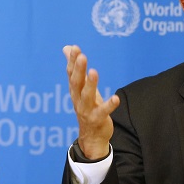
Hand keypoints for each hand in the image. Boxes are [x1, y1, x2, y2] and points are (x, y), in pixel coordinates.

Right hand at [63, 45, 119, 159]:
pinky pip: (103, 112)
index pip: (71, 74)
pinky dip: (109, 105)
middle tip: (81, 56)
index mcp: (74, 90)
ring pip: (87, 96)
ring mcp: (86, 110)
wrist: (91, 136)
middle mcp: (78, 99)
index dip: (72, 61)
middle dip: (78, 70)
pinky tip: (116, 98)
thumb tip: (67, 48)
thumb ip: (76, 67)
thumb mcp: (81, 87)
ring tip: (94, 72)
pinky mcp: (97, 119)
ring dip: (90, 85)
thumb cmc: (87, 106)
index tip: (75, 48)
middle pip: (76, 83)